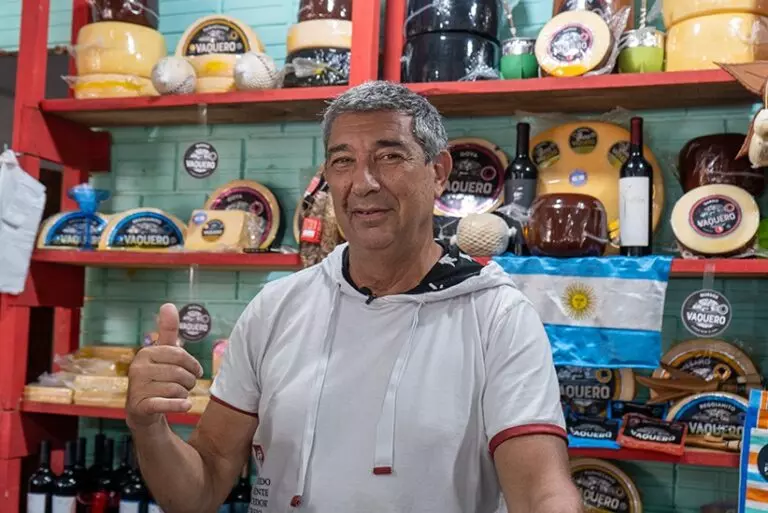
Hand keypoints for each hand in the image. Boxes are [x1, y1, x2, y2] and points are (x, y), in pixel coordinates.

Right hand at [126, 303, 203, 429]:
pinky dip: (179, 406)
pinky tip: (186, 406)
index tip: (196, 371)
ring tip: (178, 395)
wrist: (143, 410)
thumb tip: (168, 304)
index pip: (180, 355)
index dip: (193, 365)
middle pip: (180, 373)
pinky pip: (165, 404)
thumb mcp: (163, 353)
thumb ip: (167, 330)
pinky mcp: (140, 406)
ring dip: (184, 394)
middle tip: (186, 385)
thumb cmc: (158, 376)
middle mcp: (138, 368)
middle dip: (189, 381)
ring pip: (176, 389)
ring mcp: (137, 388)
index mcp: (146, 353)